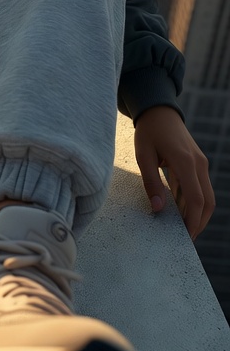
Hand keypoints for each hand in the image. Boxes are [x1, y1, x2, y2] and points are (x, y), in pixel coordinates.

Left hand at [134, 105, 214, 238]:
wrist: (160, 111)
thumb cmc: (149, 132)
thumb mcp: (143, 155)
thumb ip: (151, 182)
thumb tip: (158, 208)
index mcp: (185, 161)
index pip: (196, 198)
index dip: (193, 221)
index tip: (186, 237)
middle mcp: (198, 164)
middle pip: (207, 202)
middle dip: (199, 223)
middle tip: (185, 239)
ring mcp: (201, 163)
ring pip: (207, 196)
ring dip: (197, 214)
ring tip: (182, 229)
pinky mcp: (198, 164)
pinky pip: (200, 188)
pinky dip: (193, 202)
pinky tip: (180, 212)